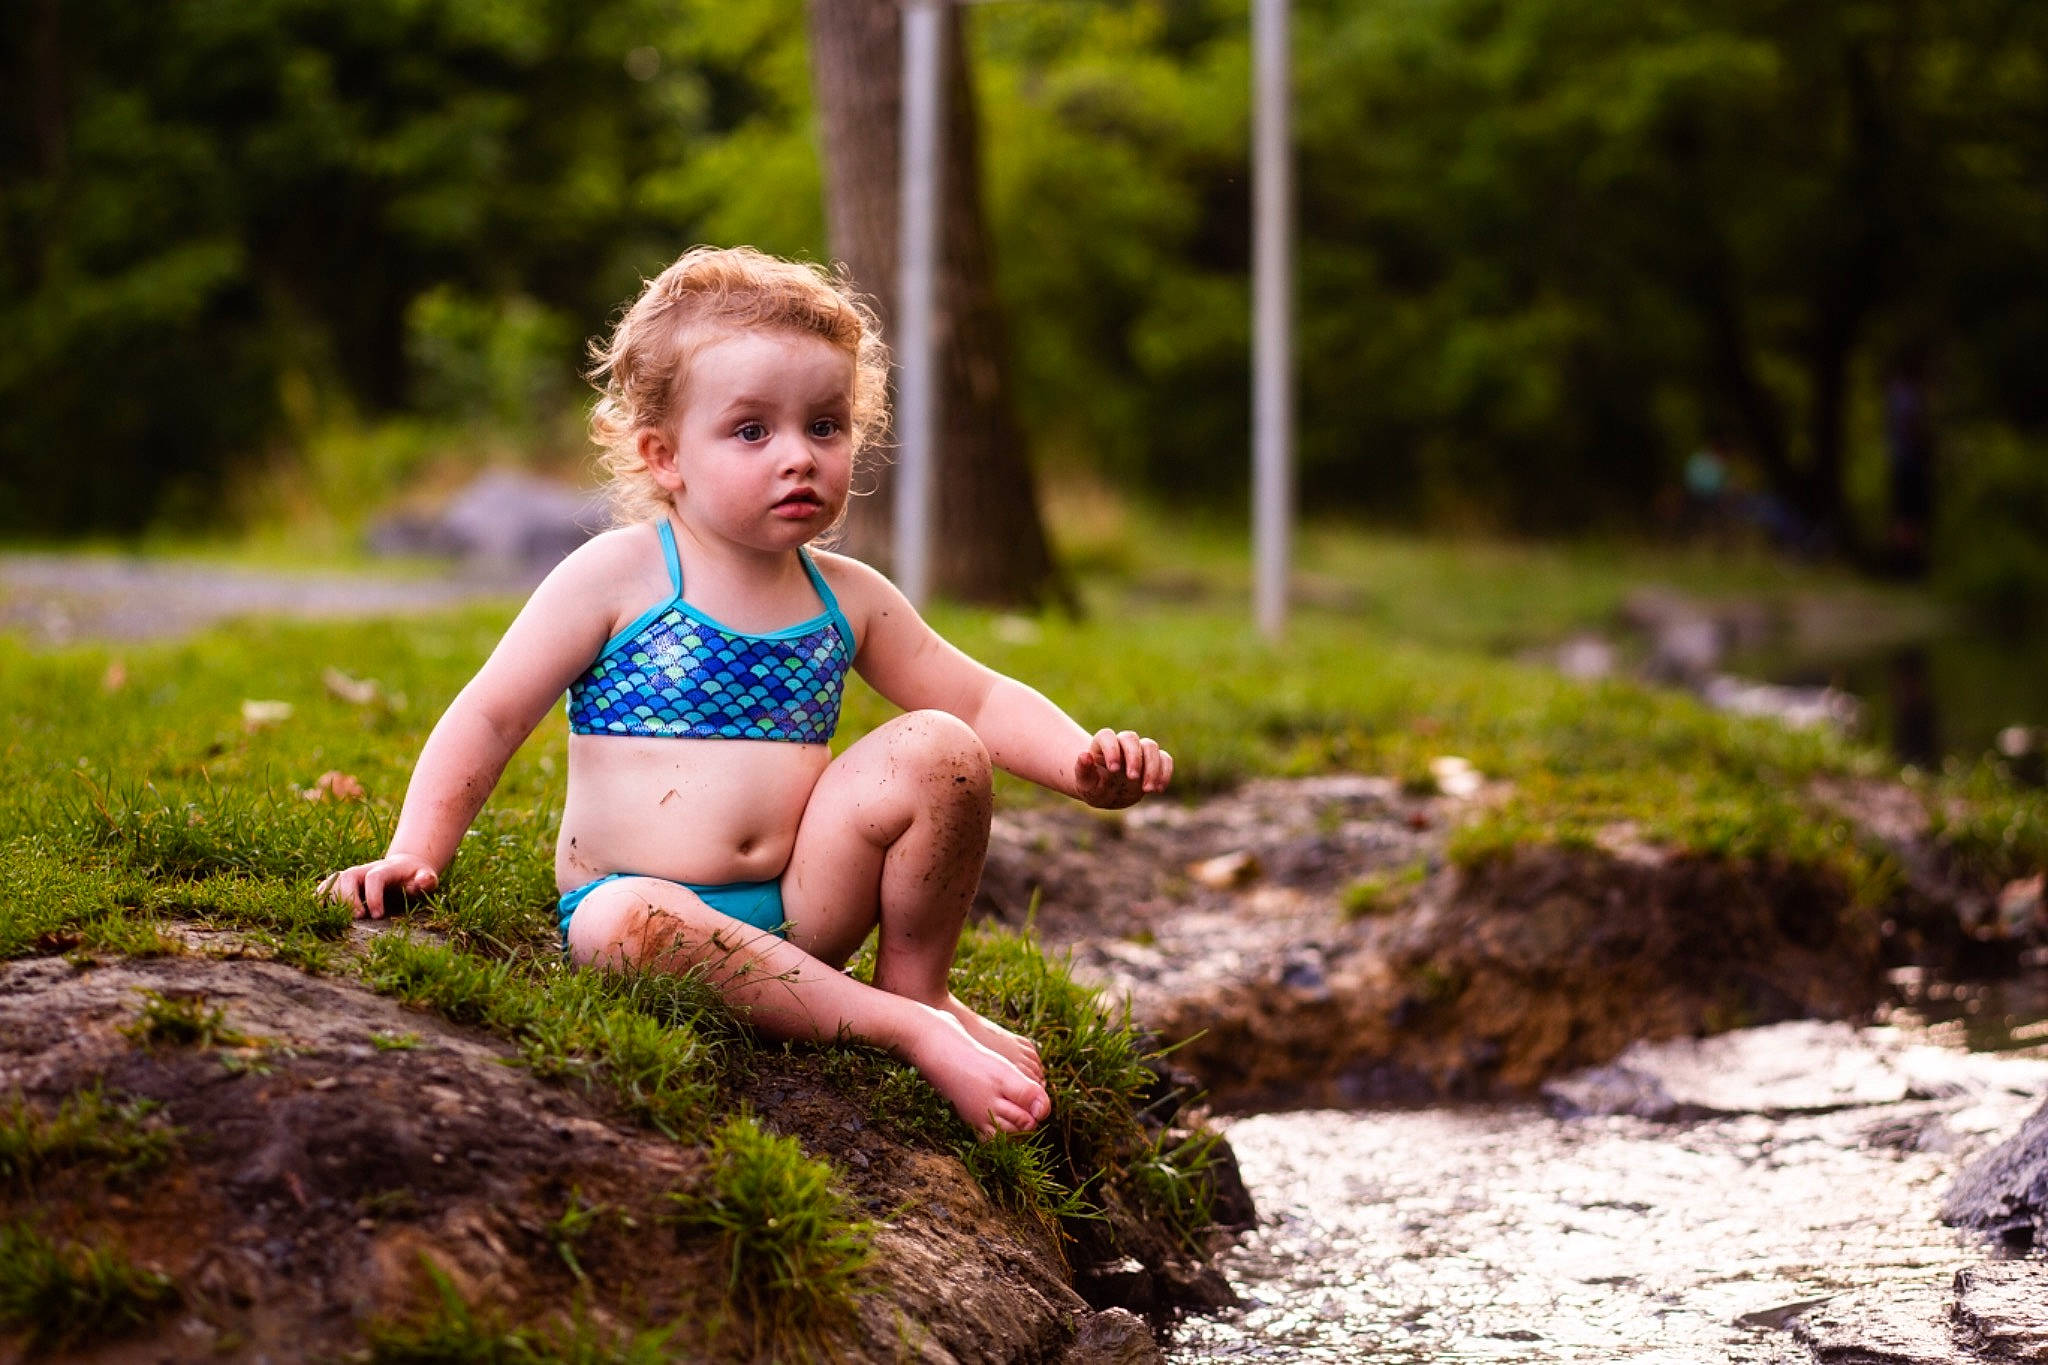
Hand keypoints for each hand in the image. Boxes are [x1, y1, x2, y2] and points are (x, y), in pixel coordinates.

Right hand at [318, 854, 437, 919]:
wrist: (404, 866)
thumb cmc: (416, 876)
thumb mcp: (426, 877)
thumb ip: (427, 880)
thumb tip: (424, 880)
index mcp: (386, 869)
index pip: (374, 878)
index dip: (373, 896)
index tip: (378, 915)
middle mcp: (366, 869)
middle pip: (348, 876)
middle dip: (349, 897)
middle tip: (358, 918)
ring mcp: (354, 874)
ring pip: (335, 880)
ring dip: (332, 898)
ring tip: (337, 919)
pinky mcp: (345, 882)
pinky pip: (327, 886)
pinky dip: (320, 897)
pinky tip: (319, 912)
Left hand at [1073, 728, 1172, 809]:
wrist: (1108, 794)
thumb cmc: (1094, 787)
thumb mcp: (1086, 785)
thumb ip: (1083, 771)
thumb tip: (1083, 755)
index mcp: (1101, 745)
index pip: (1107, 736)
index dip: (1111, 749)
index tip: (1114, 769)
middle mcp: (1121, 744)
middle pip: (1131, 738)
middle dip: (1134, 758)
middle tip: (1132, 779)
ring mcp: (1139, 752)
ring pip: (1151, 746)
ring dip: (1152, 767)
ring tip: (1148, 789)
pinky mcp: (1153, 762)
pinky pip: (1165, 759)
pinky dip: (1165, 772)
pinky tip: (1159, 789)